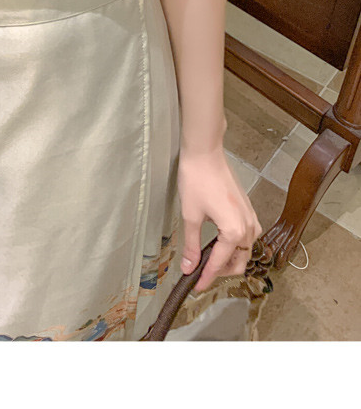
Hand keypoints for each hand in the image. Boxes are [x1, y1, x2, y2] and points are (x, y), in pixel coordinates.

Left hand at [176, 146, 262, 292]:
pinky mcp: (248, 209)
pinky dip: (236, 245)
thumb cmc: (197, 180)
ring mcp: (250, 216)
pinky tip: (220, 243)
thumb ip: (191, 245)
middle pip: (239, 261)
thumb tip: (188, 267)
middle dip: (221, 271)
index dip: (207, 278)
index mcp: (234, 231)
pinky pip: (247, 236)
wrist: (205, 153)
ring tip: (209, 260)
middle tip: (201, 273)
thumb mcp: (190, 216)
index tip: (196, 287)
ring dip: (230, 259)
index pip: (220, 263)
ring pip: (245, 250)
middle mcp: (248, 226)